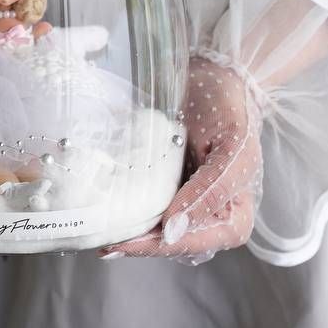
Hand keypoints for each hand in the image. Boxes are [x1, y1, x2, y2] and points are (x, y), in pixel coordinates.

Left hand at [102, 57, 261, 260]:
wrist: (219, 80)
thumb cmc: (230, 112)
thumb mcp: (231, 149)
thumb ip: (209, 192)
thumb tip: (173, 231)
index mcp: (233, 221)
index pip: (187, 243)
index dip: (152, 247)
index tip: (118, 243)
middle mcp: (209, 221)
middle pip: (166, 242)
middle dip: (133, 242)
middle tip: (96, 237)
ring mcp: (187, 205)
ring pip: (153, 229)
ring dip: (125, 228)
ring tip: (93, 225)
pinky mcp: (170, 189)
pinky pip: (146, 204)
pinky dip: (126, 205)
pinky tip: (103, 205)